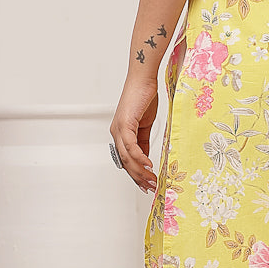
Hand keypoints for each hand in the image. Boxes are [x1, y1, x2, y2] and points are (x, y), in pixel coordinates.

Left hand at [110, 74, 158, 193]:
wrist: (143, 80)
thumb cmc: (144, 97)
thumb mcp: (145, 125)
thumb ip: (144, 142)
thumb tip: (146, 158)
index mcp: (120, 134)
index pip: (126, 160)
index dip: (136, 174)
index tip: (147, 183)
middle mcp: (116, 133)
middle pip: (125, 162)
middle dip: (138, 177)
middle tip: (150, 187)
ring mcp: (119, 129)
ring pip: (127, 157)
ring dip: (140, 171)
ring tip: (152, 180)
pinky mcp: (125, 124)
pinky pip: (131, 147)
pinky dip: (140, 158)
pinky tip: (149, 165)